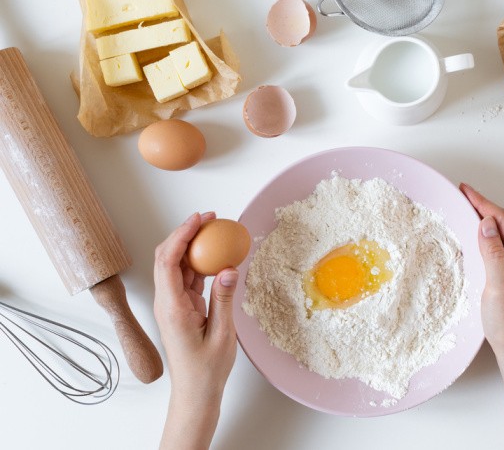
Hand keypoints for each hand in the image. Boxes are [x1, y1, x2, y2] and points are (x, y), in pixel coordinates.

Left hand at [154, 212, 238, 449]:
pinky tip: (215, 256)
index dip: (182, 235)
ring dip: (193, 246)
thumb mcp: (222, 335)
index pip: (169, 262)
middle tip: (209, 218)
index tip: (200, 219)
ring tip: (215, 232)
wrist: (195, 393)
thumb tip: (228, 268)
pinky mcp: (181, 308)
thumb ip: (224, 299)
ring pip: (177, 266)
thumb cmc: (206, 370)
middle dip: (185, 233)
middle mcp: (167, 303)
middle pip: (167, 258)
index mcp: (172, 308)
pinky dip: (199, 264)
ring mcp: (173, 305)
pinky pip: (187, 278)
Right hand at [459, 183, 503, 361]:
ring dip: (485, 218)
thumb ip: (492, 255)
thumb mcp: (498, 290)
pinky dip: (486, 235)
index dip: (483, 203)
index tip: (464, 191)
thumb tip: (486, 224)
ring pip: (503, 233)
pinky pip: (501, 246)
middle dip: (484, 206)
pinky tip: (475, 233)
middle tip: (462, 194)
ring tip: (466, 207)